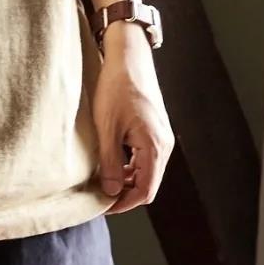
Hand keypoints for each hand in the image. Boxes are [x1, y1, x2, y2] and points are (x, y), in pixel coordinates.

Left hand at [92, 24, 173, 214]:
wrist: (129, 58)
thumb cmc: (116, 88)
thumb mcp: (107, 127)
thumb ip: (109, 162)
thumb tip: (110, 192)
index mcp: (155, 147)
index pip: (145, 191)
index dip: (124, 203)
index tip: (103, 206)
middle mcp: (164, 145)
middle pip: (148, 183)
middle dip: (124, 193)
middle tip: (99, 195)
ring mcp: (162, 137)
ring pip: (146, 170)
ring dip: (127, 179)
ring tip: (102, 179)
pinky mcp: (156, 129)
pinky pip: (146, 157)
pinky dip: (130, 165)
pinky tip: (112, 161)